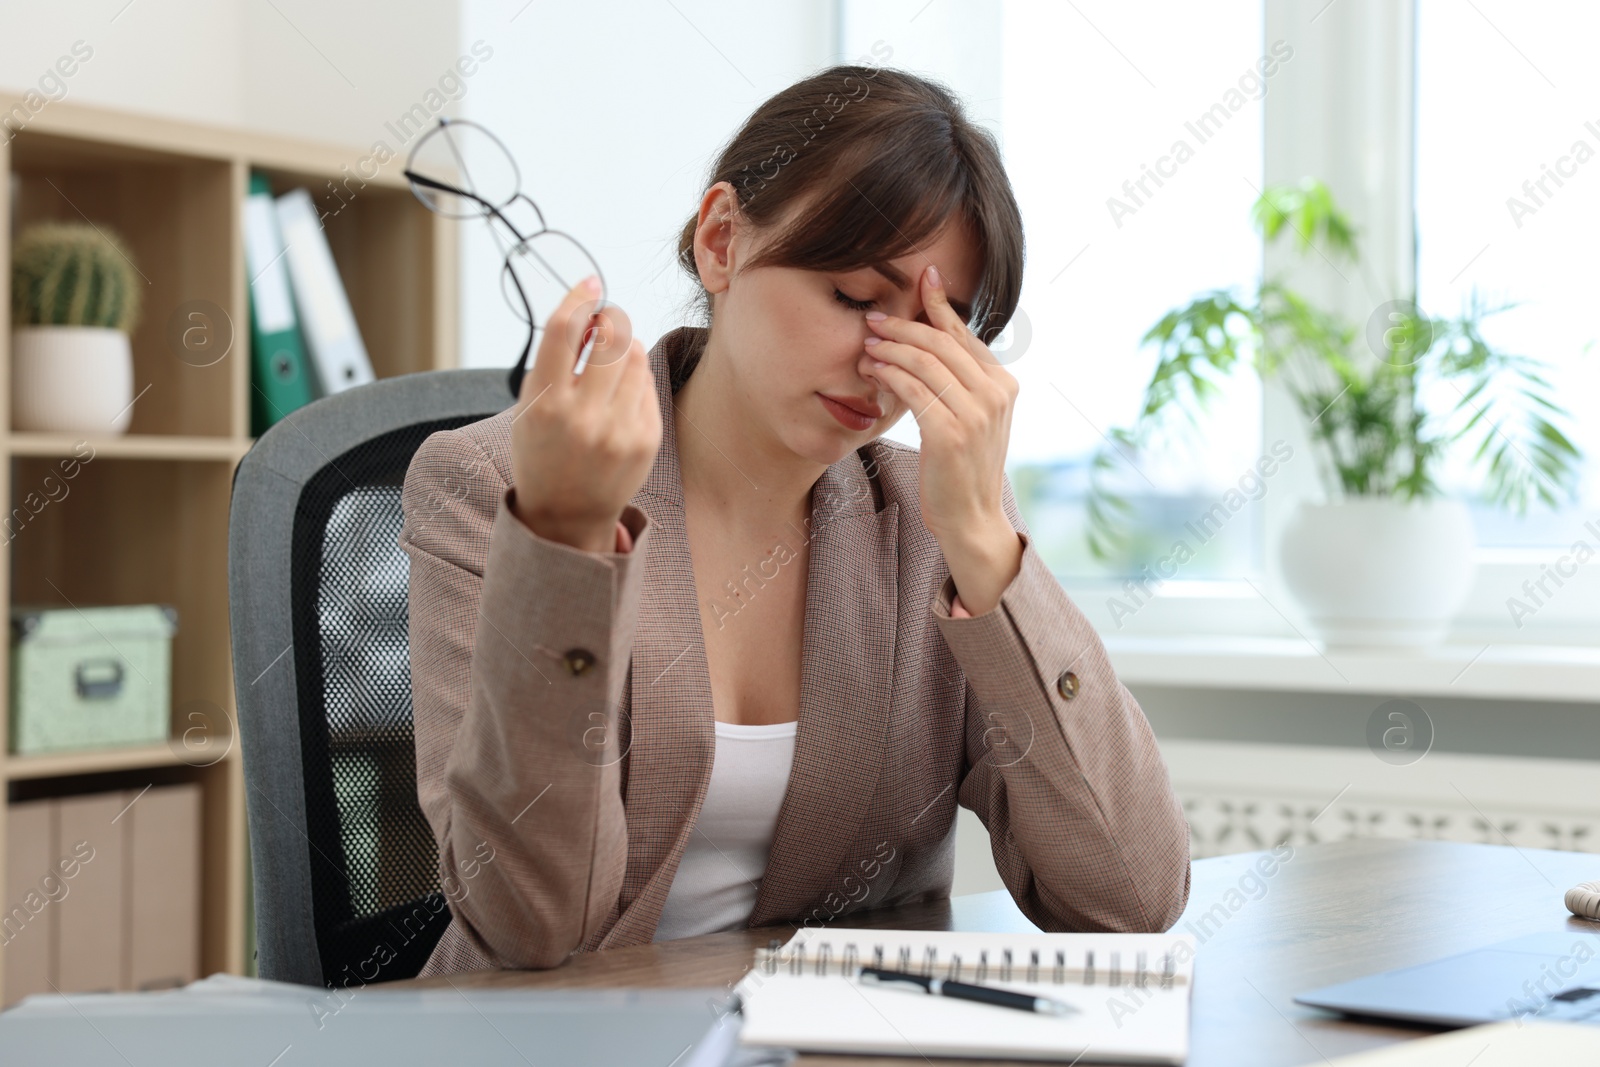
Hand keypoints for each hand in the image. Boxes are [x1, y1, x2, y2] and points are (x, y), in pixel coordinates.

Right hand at [509, 276, 660, 552]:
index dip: (580, 298)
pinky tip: (620, 400)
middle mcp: (583, 418)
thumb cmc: (543, 452)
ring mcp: (620, 431)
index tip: (591, 283)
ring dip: (624, 348)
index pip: (565, 331)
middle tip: (603, 326)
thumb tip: (590, 311)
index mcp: (545, 405)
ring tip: (609, 367)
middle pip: (609, 337)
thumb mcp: (530, 407)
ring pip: (634, 356)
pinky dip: (635, 381)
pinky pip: (648, 387)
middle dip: (609, 321)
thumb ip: (554, 362)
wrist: (567, 515)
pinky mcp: (647, 440)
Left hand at [860, 264, 1021, 613]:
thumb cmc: (962, 468)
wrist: (971, 519)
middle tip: (874, 319)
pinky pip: (914, 389)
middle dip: (903, 324)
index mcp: (1004, 384)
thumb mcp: (970, 418)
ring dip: (890, 347)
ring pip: (925, 361)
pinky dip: (889, 373)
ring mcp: (976, 413)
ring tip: (866, 343)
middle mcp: (996, 393)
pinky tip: (872, 369)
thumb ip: (961, 381)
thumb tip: (933, 339)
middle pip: (941, 342)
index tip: (922, 277)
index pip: (965, 334)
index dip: (940, 303)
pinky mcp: (951, 433)